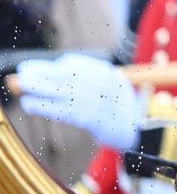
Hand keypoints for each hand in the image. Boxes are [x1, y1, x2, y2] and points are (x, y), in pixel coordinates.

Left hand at [14, 53, 139, 150]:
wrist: (140, 128)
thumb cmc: (119, 108)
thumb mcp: (109, 86)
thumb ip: (86, 79)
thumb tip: (52, 74)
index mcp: (106, 73)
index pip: (72, 65)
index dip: (47, 66)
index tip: (28, 68)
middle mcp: (102, 83)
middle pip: (65, 76)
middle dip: (39, 74)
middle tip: (20, 74)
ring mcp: (97, 100)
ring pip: (61, 91)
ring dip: (37, 88)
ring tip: (19, 86)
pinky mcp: (91, 118)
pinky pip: (62, 110)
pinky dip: (43, 106)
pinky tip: (29, 104)